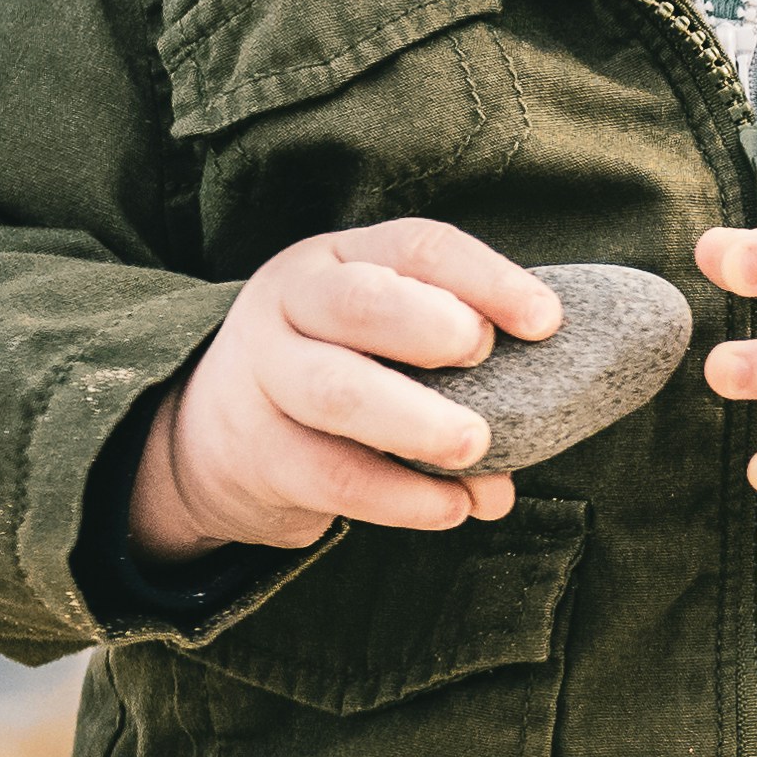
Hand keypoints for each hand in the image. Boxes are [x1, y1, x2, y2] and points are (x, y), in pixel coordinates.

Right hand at [123, 221, 555, 560]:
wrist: (210, 437)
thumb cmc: (335, 373)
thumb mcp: (381, 344)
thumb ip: (457, 376)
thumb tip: (531, 446)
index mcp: (341, 260)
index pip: (417, 248)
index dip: (486, 279)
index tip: (546, 320)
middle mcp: (294, 304)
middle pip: (360, 302)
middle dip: (430, 326)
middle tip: (483, 356)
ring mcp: (265, 376)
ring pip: (338, 392)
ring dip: (417, 422)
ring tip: (477, 448)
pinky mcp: (256, 452)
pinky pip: (332, 475)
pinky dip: (401, 496)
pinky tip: (451, 507)